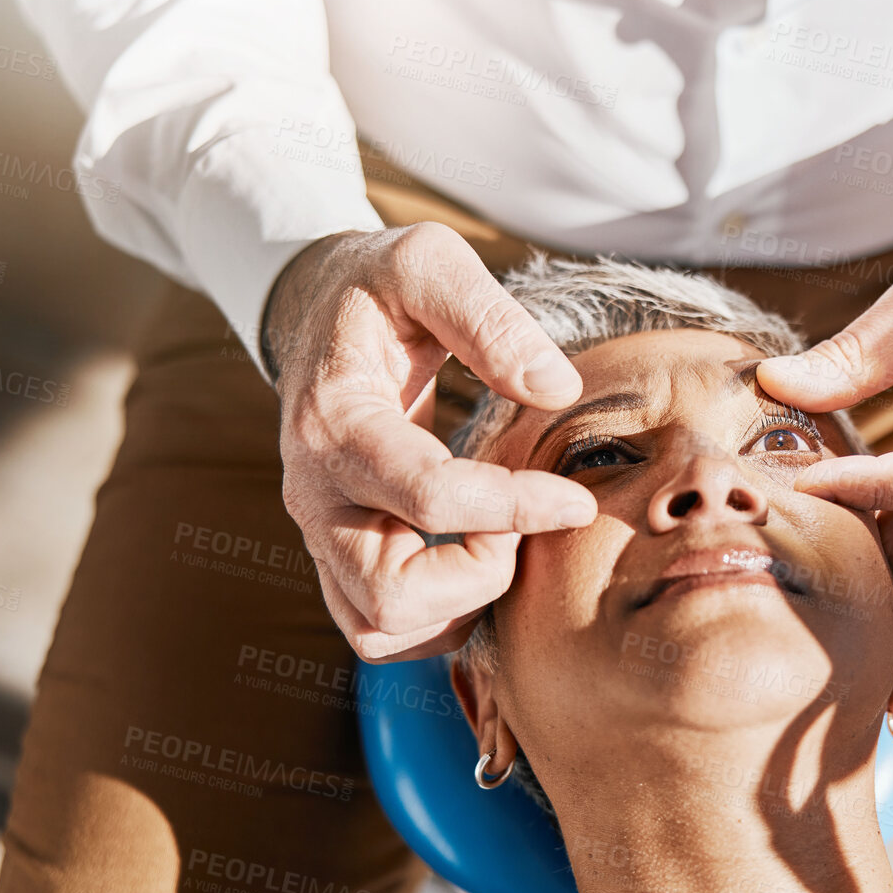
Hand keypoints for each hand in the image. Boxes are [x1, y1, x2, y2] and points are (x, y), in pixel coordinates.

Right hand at [265, 222, 596, 660]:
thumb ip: (491, 320)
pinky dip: (442, 615)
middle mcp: (314, 494)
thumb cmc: (381, 287)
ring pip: (381, 629)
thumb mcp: (429, 263)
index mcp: (334, 422)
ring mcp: (320, 534)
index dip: (515, 508)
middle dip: (479, 575)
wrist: (319, 312)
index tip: (578, 500)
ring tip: (503, 537)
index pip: (428, 497)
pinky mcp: (337, 557)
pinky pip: (382, 629)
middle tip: (524, 518)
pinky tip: (482, 556)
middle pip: (391, 596)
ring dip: (460, 605)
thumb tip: (558, 389)